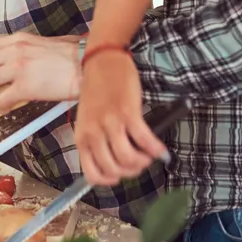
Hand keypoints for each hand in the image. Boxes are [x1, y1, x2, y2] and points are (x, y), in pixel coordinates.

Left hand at [0, 33, 81, 113]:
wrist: (87, 66)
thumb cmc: (73, 57)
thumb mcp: (45, 44)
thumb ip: (26, 50)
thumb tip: (14, 63)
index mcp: (19, 39)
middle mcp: (15, 50)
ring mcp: (18, 67)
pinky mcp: (25, 86)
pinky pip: (2, 98)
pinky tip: (2, 109)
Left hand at [75, 50, 167, 185]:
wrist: (102, 62)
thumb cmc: (97, 90)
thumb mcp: (88, 120)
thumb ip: (97, 141)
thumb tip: (117, 163)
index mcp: (82, 138)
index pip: (93, 175)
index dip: (111, 179)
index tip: (121, 173)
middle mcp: (94, 134)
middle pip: (115, 170)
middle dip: (132, 171)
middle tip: (140, 161)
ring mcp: (110, 124)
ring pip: (130, 160)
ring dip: (144, 161)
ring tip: (149, 154)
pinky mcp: (128, 113)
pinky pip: (145, 141)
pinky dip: (156, 148)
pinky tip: (159, 148)